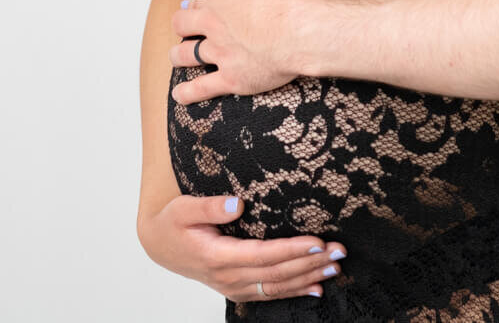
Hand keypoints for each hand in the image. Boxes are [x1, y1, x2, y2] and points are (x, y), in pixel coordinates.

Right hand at [137, 191, 346, 303]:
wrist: (159, 245)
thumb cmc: (172, 223)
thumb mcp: (183, 207)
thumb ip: (208, 205)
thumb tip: (236, 203)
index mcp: (218, 256)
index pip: (263, 255)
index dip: (292, 250)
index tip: (317, 241)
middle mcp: (229, 276)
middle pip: (277, 273)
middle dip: (311, 263)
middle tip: (339, 252)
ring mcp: (234, 286)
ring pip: (277, 286)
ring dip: (309, 278)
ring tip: (335, 267)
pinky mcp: (238, 288)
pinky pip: (270, 294)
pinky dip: (295, 292)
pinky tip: (316, 288)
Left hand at [173, 0, 322, 103]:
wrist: (306, 29)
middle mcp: (213, 18)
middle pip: (186, 14)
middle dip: (186, 12)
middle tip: (188, 11)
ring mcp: (220, 49)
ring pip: (187, 52)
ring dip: (180, 51)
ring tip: (179, 51)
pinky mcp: (232, 76)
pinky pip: (202, 88)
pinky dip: (189, 93)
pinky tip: (180, 96)